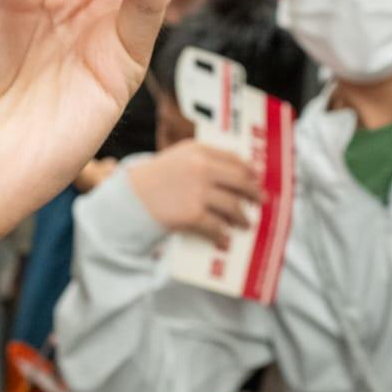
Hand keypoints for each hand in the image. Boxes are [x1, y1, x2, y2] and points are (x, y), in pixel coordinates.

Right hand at [126, 141, 261, 245]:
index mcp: (199, 150)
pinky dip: (222, 236)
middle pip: (239, 181)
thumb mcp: (179, 157)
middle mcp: (201, 168)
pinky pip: (216, 227)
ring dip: (242, 217)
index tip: (256, 178)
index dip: (248, 170)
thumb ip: (205, 159)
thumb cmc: (157, 178)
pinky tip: (225, 241)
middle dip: (253, 193)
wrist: (132, 198)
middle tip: (259, 201)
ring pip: (232, 206)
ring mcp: (198, 192)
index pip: (234, 158)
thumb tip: (239, 173)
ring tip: (245, 223)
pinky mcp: (193, 214)